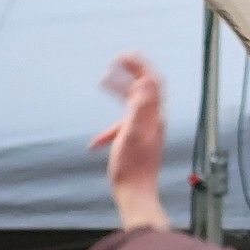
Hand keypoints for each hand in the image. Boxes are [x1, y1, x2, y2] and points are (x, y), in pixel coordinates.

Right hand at [90, 54, 170, 230]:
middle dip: (131, 73)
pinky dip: (110, 129)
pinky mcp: (138, 142)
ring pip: (133, 106)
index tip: (124, 55)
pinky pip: (124, 127)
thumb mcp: (132, 132)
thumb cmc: (133, 167)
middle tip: (116, 60)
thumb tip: (146, 81)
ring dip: (119, 94)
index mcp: (154, 116)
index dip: (140, 65)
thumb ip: (140, 106)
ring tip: (103, 82)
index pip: (152, 82)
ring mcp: (147, 131)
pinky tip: (95, 142)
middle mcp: (154, 121)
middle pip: (144, 90)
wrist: (136, 195)